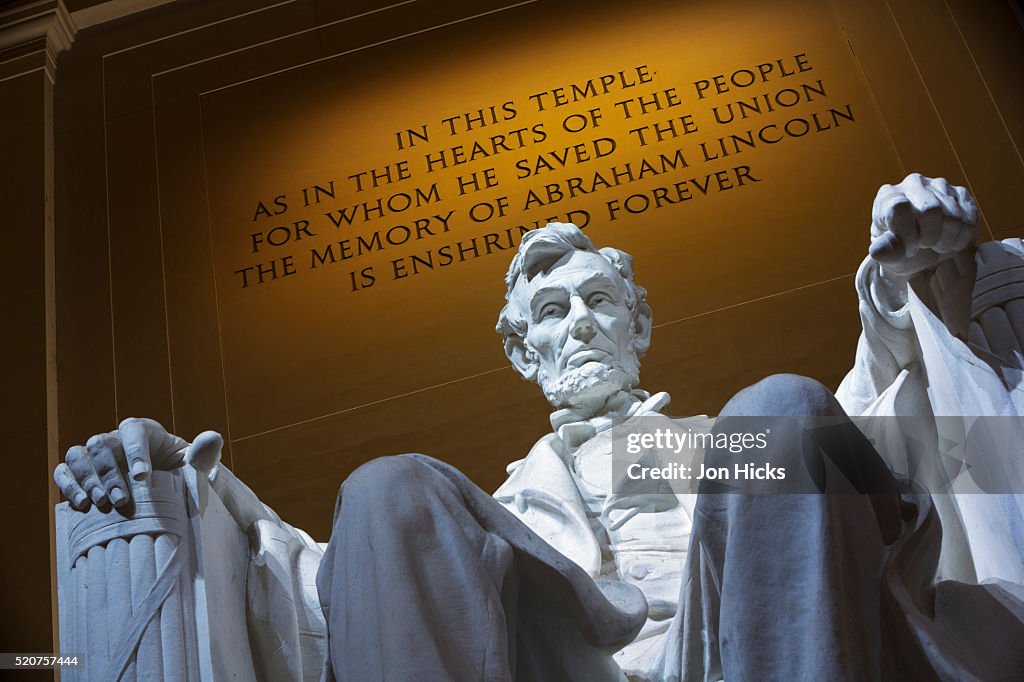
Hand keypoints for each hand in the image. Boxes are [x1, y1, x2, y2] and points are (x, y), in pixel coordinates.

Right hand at [53, 417, 222, 510]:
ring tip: (100, 503)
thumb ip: (202, 455)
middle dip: (110, 473)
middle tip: (122, 501)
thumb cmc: (181, 476)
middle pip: (102, 444)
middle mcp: (116, 438)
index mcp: (145, 431)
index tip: (143, 478)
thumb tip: (213, 437)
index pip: (135, 431)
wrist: (165, 492)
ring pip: (79, 454)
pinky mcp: (81, 472)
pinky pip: (63, 470)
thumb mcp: (195, 467)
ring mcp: (96, 455)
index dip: (136, 452)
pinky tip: (81, 503)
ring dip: (87, 479)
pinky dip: (67, 484)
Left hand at [869, 173, 977, 280]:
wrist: (923, 252)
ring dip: (947, 239)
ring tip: (937, 245)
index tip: (909, 249)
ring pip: (953, 214)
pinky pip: (969, 216)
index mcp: (888, 196)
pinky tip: (951, 241)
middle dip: (930, 237)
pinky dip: (963, 236)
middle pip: (930, 209)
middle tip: (926, 247)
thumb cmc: (901, 252)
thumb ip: (886, 254)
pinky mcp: (960, 193)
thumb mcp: (890, 257)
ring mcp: (938, 185)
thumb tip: (877, 251)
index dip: (907, 235)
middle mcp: (913, 184)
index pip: (899, 208)